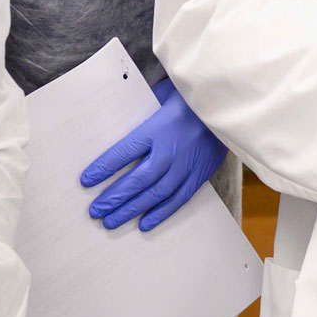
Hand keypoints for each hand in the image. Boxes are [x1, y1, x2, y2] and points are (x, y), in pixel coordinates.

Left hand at [79, 79, 228, 231]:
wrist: (230, 104)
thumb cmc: (192, 95)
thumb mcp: (164, 92)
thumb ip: (143, 107)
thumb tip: (121, 117)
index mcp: (158, 127)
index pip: (124, 152)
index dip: (103, 168)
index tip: (86, 181)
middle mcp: (171, 150)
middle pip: (137, 179)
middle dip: (113, 197)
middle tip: (95, 212)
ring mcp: (187, 165)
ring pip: (155, 194)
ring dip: (132, 210)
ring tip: (111, 222)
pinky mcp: (201, 174)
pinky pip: (178, 198)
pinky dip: (161, 213)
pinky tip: (144, 223)